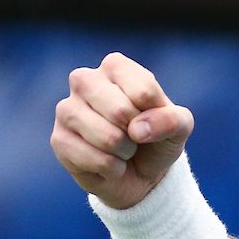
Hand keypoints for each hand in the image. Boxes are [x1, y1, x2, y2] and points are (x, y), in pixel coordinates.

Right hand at [51, 52, 194, 209]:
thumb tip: (137, 129)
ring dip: (125, 152)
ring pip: (107, 137)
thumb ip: (172, 119)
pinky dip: (112, 168)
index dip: (156, 114)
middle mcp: (84, 80)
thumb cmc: (158, 137)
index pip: (144, 90)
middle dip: (138, 133)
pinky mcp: (58, 140)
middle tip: (135, 135)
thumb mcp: (180, 126)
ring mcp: (66, 109)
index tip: (152, 117)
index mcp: (115, 66)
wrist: (140, 173)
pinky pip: (94, 159)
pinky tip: (109, 163)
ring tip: (123, 149)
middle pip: (121, 111)